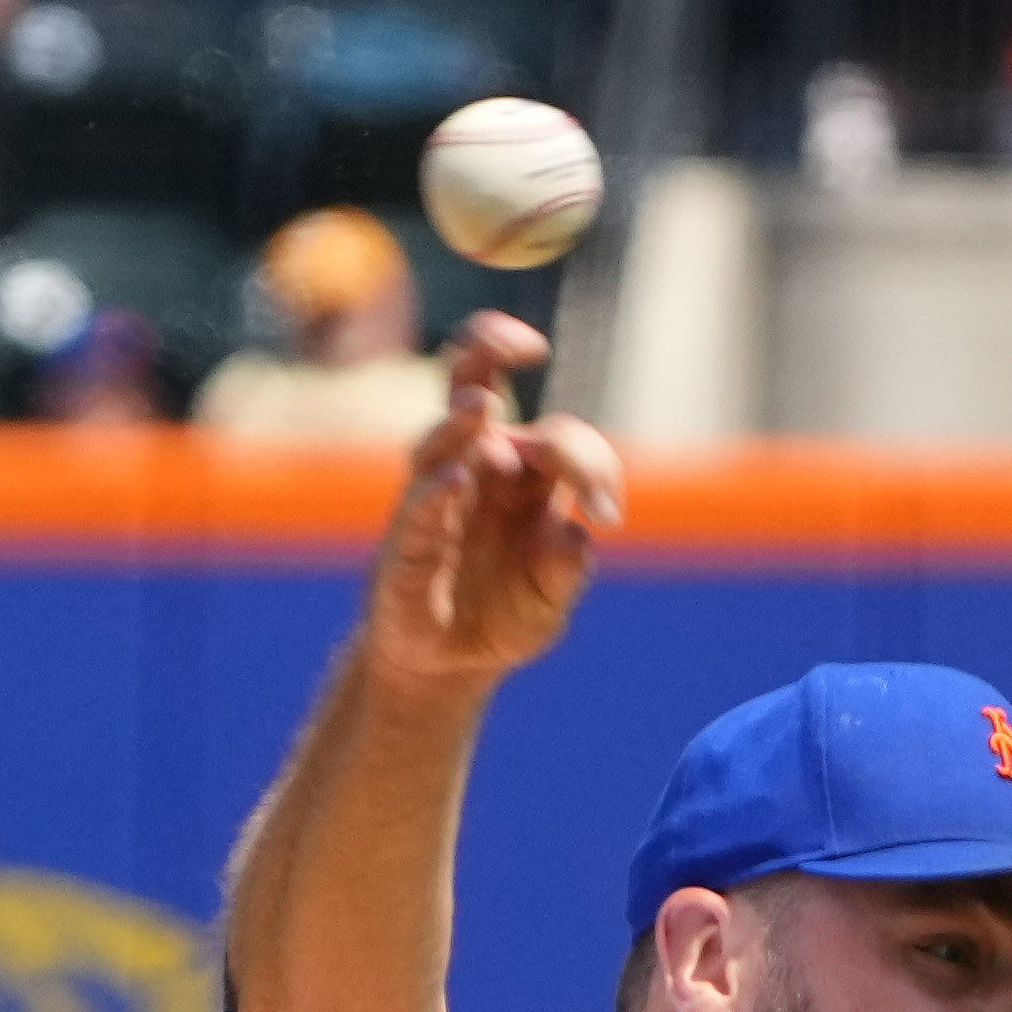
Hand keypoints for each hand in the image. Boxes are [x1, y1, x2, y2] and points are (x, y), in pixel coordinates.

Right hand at [357, 316, 619, 699]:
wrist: (447, 666)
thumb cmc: (502, 616)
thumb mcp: (549, 601)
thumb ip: (566, 569)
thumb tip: (576, 533)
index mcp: (524, 472)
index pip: (558, 436)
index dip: (587, 462)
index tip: (606, 511)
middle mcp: (477, 467)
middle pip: (477, 382)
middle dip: (493, 349)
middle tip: (525, 345)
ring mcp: (436, 495)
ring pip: (444, 436)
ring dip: (460, 419)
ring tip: (479, 405)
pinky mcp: (406, 539)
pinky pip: (419, 504)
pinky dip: (436, 489)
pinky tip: (454, 481)